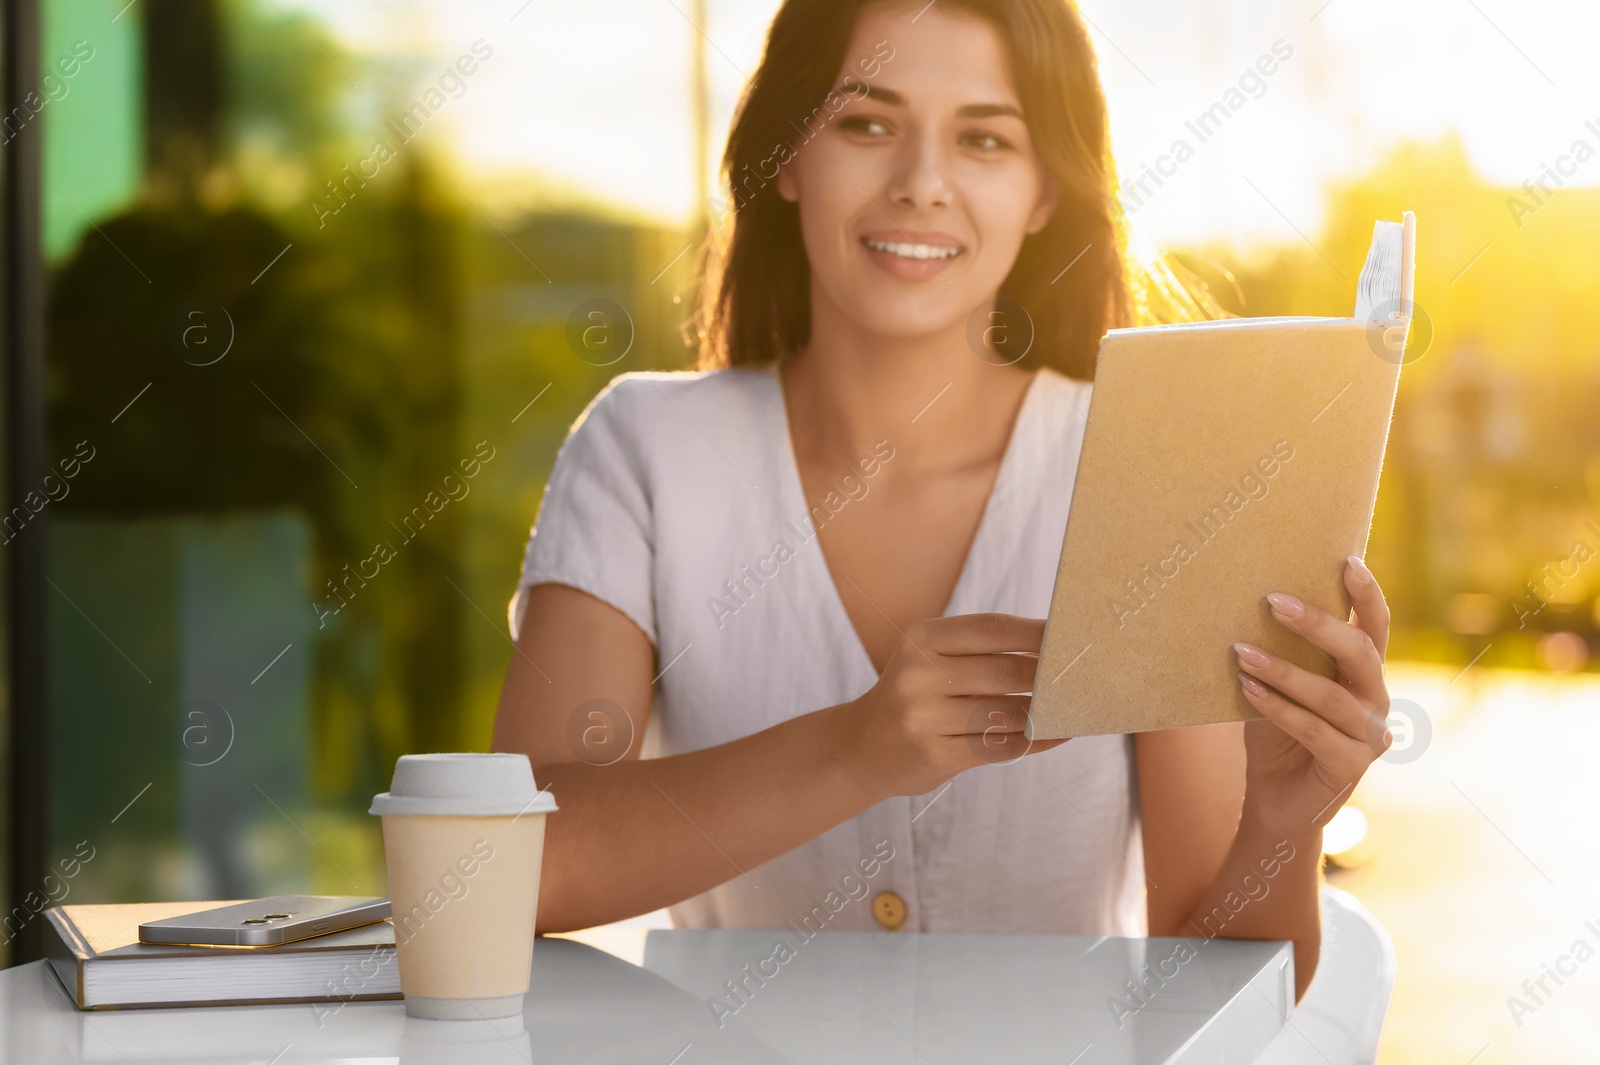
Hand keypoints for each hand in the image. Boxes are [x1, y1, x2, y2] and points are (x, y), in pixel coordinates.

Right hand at [847, 613, 1067, 797]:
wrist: (863, 748)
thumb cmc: (917, 696)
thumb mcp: (932, 660)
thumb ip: (983, 652)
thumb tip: (1054, 649)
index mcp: (922, 640)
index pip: (992, 629)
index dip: (1036, 633)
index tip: (1071, 635)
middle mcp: (919, 674)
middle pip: (1005, 672)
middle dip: (1049, 676)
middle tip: (1082, 676)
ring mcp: (925, 717)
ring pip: (1008, 713)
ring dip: (1046, 712)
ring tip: (1072, 706)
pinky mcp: (935, 754)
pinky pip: (1001, 746)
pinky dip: (1036, 740)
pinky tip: (1055, 734)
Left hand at [1233, 556, 1391, 836]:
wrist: (1275, 799)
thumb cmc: (1275, 733)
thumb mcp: (1278, 686)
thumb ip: (1279, 652)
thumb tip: (1243, 603)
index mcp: (1363, 674)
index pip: (1374, 627)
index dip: (1366, 595)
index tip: (1347, 561)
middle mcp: (1376, 699)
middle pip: (1360, 653)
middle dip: (1318, 624)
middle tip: (1273, 601)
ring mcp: (1369, 735)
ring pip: (1330, 695)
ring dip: (1283, 670)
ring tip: (1241, 651)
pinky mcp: (1352, 766)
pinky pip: (1314, 731)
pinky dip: (1278, 708)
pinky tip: (1247, 690)